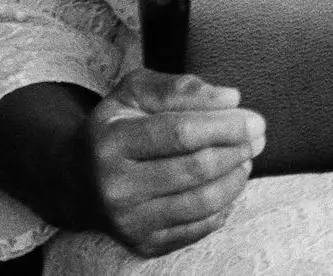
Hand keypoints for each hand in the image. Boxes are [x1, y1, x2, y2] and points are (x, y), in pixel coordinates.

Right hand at [80, 69, 263, 256]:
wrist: (75, 180)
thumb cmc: (113, 129)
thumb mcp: (132, 95)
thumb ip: (178, 89)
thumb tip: (230, 98)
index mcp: (110, 141)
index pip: (179, 133)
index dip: (224, 126)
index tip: (253, 119)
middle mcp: (115, 185)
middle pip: (195, 169)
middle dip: (236, 150)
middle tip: (258, 137)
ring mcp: (129, 220)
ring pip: (203, 202)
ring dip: (236, 179)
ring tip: (245, 158)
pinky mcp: (144, 243)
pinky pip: (199, 227)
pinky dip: (224, 205)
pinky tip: (228, 185)